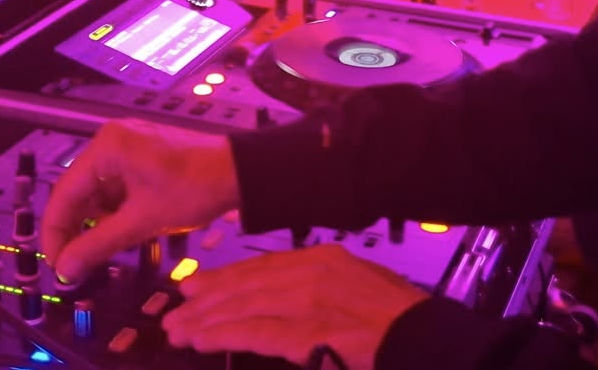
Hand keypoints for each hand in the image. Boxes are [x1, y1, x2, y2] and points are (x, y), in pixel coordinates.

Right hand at [38, 119, 240, 284]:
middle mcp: (111, 140)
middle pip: (77, 191)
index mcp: (107, 147)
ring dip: (96, 222)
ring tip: (101, 251)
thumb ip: (98, 244)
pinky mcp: (141, 155)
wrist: (240, 172)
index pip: (63, 193)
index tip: (56, 264)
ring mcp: (127, 145)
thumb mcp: (143, 221)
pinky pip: (115, 186)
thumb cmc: (195, 189)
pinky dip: (114, 211)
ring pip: (96, 192)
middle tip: (73, 265)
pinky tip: (121, 231)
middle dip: (75, 229)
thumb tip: (65, 269)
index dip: (55, 232)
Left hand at [163, 245, 429, 369]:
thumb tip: (287, 301)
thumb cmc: (397, 317)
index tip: (196, 285)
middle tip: (175, 311)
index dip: (225, 277)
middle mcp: (310, 272)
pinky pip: (254, 333)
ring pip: (243, 307)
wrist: (423, 335)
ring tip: (179, 330)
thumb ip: (320, 288)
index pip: (261, 266)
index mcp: (322, 258)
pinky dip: (223, 335)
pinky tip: (201, 339)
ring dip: (206, 320)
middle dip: (207, 300)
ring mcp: (307, 300)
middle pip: (245, 284)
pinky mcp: (307, 330)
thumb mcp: (358, 285)